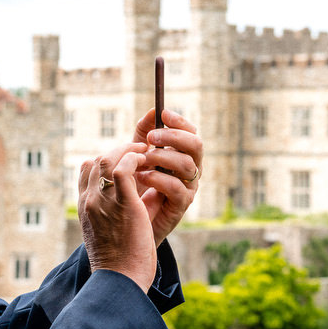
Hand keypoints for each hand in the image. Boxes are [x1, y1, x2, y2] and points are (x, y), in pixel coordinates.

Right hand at [77, 143, 157, 291]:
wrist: (119, 280)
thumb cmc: (119, 264)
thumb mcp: (108, 234)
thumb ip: (113, 214)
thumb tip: (132, 204)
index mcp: (85, 208)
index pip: (87, 171)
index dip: (106, 161)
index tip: (125, 161)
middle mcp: (89, 201)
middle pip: (95, 161)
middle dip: (118, 151)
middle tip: (138, 152)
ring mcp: (102, 201)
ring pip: (107, 159)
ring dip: (127, 151)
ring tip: (144, 153)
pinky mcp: (122, 203)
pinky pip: (123, 168)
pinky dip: (135, 159)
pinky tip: (146, 162)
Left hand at [131, 108, 202, 245]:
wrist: (131, 218)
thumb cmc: (136, 182)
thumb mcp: (138, 153)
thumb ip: (144, 131)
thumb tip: (154, 110)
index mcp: (183, 153)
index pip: (191, 132)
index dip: (180, 121)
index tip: (163, 114)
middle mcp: (191, 167)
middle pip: (195, 145)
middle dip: (173, 137)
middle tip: (151, 138)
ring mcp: (189, 186)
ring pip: (187, 164)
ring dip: (162, 158)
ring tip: (142, 160)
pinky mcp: (182, 204)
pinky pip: (176, 187)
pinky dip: (158, 179)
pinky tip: (142, 177)